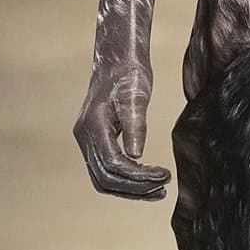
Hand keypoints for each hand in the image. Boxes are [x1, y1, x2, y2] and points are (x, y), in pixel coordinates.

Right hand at [73, 66, 170, 198]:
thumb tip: (136, 156)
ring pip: (103, 178)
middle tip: (163, 189)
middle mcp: (84, 137)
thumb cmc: (128, 74)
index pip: (113, 164)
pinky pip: (105, 169)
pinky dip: (125, 180)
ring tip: (158, 190)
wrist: (117, 59)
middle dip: (134, 188)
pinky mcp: (94, 140)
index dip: (139, 176)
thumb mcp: (136, 97)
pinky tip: (145, 180)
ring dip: (130, 189)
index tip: (164, 176)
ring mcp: (86, 140)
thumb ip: (135, 126)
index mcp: (93, 127)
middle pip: (105, 178)